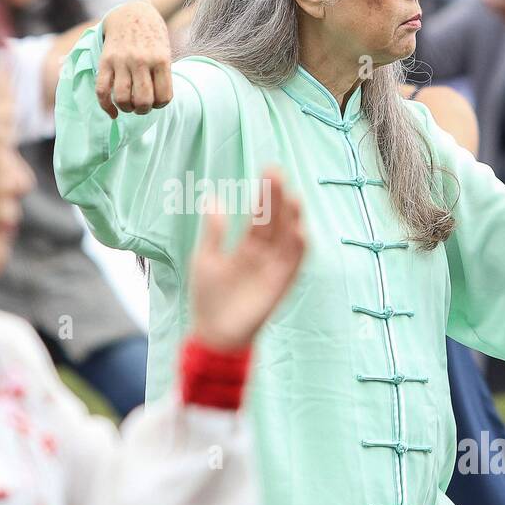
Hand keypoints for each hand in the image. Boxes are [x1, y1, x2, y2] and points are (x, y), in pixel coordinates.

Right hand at [97, 1, 172, 117]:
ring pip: (122, 98)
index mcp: (160, 60)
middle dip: (143, 110)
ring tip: (128, 106)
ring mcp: (121, 61)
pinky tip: (113, 113)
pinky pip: (102, 90)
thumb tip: (154, 104)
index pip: (164, 97)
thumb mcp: (164, 52)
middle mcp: (141, 61)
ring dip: (126, 109)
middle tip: (142, 106)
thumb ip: (161, 76)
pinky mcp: (105, 61)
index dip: (160, 105)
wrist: (131, 13)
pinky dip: (106, 107)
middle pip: (143, 101)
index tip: (156, 100)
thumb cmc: (152, 38)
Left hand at [190, 169, 305, 350]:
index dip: (265, 194)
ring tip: (291, 196)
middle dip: (278, 198)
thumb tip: (212, 196)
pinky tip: (298, 229)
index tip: (269, 169)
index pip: (260, 215)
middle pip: (276, 222)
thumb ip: (213, 231)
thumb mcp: (206, 258)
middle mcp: (265, 254)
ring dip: (292, 219)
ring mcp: (274, 269)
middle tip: (277, 172)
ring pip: (287, 238)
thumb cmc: (208, 298)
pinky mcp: (280, 286)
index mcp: (247, 246)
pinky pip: (293, 264)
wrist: (214, 334)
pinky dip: (298, 248)